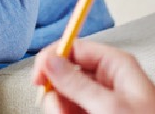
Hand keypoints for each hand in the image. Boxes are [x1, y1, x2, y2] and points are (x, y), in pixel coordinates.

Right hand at [32, 40, 154, 113]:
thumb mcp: (109, 104)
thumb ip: (77, 83)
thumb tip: (52, 61)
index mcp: (115, 64)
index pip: (74, 47)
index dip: (53, 58)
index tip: (39, 75)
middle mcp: (108, 79)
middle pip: (66, 75)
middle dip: (58, 93)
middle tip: (60, 109)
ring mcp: (102, 100)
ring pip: (66, 97)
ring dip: (62, 109)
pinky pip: (73, 111)